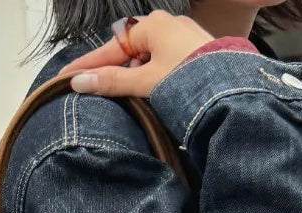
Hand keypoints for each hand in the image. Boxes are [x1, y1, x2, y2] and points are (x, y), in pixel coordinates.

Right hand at [57, 11, 212, 96]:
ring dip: (136, 77)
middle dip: (113, 71)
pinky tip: (153, 94)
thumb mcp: (145, 83)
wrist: (234, 91)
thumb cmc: (189, 81)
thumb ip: (113, 82)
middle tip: (96, 91)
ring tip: (126, 98)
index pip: (111, 48)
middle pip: (130, 51)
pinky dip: (154, 77)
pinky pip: (166, 63)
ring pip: (149, 58)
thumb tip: (79, 82)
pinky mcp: (199, 54)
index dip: (88, 65)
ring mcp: (186, 39)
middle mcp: (169, 25)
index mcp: (153, 26)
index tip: (67, 78)